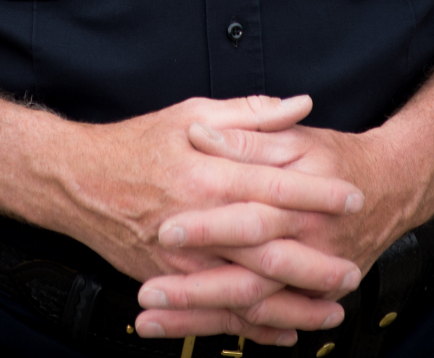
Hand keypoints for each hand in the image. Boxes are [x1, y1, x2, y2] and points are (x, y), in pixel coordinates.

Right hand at [52, 95, 364, 344]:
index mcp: (207, 174)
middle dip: (315, 261)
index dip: (317, 193)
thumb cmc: (138, 143)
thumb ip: (250, 114)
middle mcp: (199, 221)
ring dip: (294, 302)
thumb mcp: (191, 113)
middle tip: (353, 267)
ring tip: (334, 307)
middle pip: (268, 248)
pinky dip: (257, 326)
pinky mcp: (171, 282)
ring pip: (248, 290)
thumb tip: (299, 104)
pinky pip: (220, 312)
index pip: (274, 185)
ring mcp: (184, 260)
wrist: (80, 182)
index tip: (352, 196)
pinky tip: (288, 329)